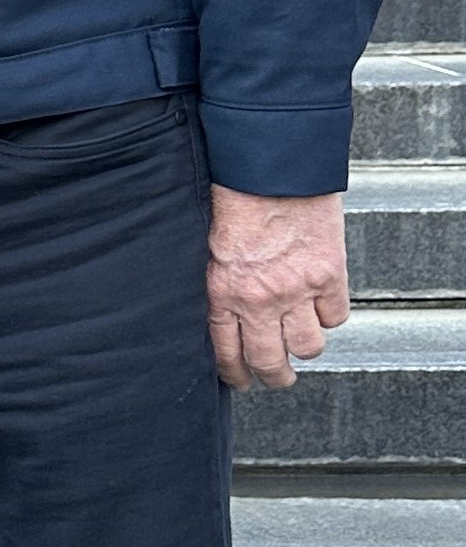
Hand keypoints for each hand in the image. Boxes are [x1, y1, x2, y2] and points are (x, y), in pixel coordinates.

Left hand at [207, 185, 349, 388]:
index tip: (242, 380)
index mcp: (222, 292)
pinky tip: (322, 304)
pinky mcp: (329, 275)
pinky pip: (336, 316)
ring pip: (308, 347)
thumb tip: (223, 314)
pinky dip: (330, 314)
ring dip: (306, 348)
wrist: (272, 167)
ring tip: (303, 342)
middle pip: (270, 361)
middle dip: (274, 376)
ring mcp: (297, 290)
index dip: (237, 374)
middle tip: (277, 377)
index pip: (226, 353)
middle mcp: (259, 299)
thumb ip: (221, 284)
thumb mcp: (210, 248)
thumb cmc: (236, 197)